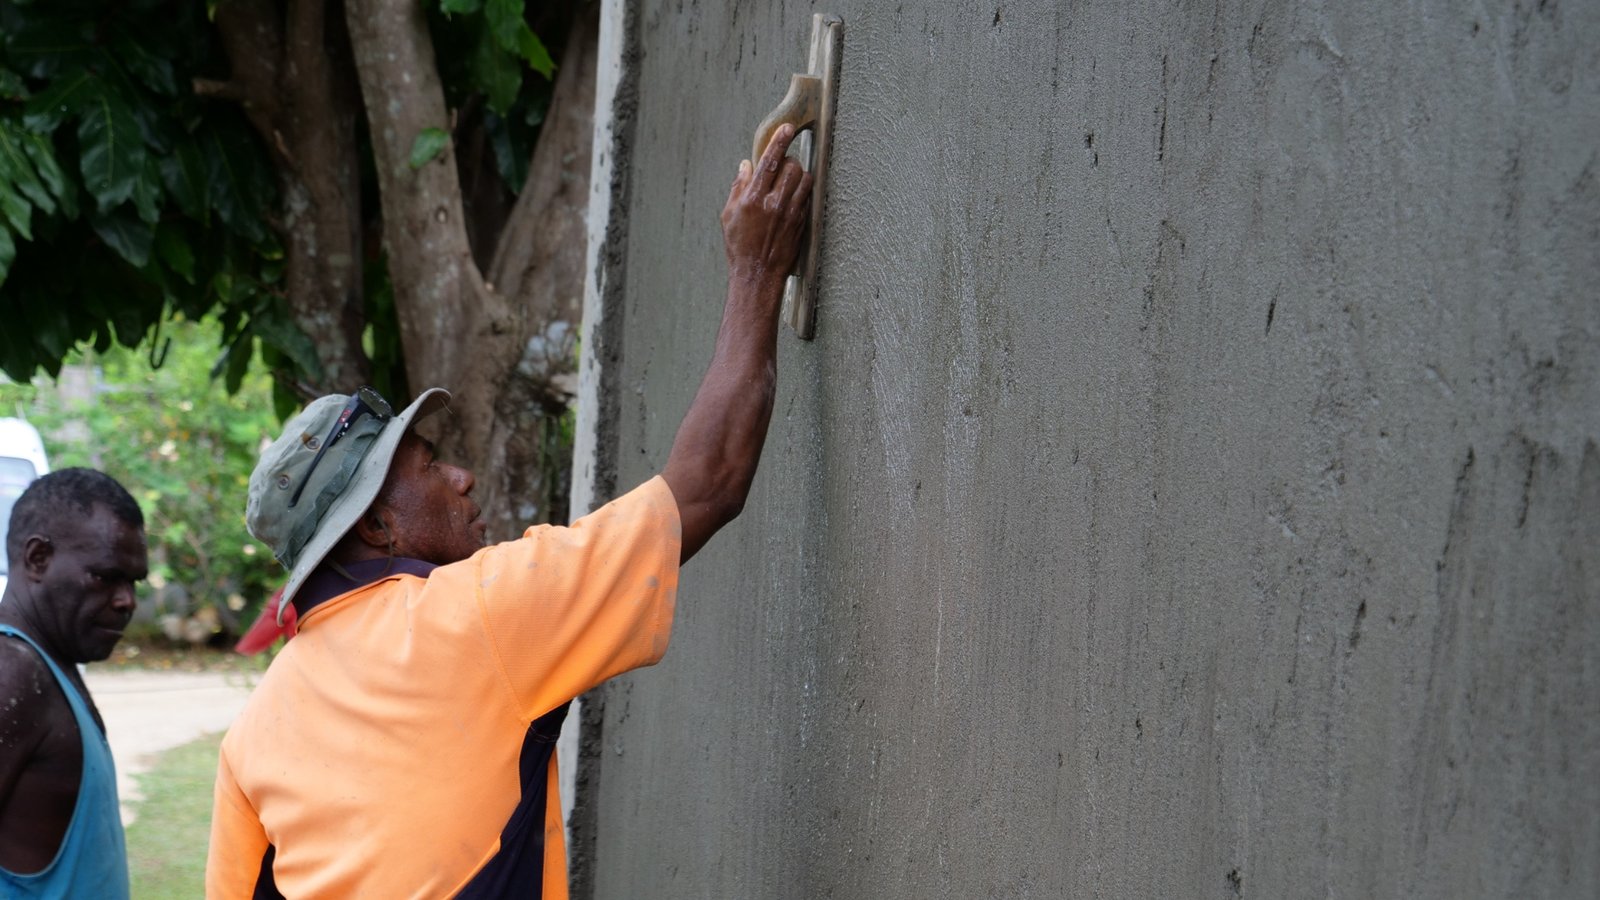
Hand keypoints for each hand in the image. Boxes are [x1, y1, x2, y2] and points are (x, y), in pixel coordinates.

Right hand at [721, 124, 813, 285]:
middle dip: (788, 161)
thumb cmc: (739, 247)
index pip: (769, 161)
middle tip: (782, 166)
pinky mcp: (801, 223)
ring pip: (804, 180)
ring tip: (788, 182)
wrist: (757, 275)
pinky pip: (807, 197)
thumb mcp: (729, 215)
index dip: (779, 141)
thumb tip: (746, 166)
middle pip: (792, 167)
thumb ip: (738, 187)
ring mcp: (790, 213)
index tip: (787, 128)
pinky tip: (793, 197)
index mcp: (753, 198)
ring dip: (798, 175)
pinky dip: (802, 192)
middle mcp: (774, 204)